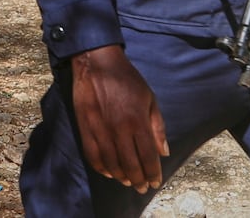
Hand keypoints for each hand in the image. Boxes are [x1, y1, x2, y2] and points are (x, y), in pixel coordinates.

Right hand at [71, 45, 167, 192]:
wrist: (97, 62)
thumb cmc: (126, 78)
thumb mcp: (149, 97)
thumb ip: (157, 126)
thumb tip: (164, 151)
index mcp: (137, 120)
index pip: (147, 156)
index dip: (153, 173)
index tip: (156, 181)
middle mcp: (118, 129)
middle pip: (130, 165)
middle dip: (139, 180)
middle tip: (143, 187)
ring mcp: (100, 129)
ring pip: (112, 164)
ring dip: (121, 177)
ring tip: (128, 181)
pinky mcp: (85, 128)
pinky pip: (93, 155)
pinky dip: (101, 168)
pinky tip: (109, 172)